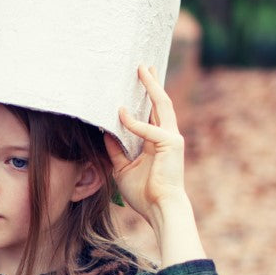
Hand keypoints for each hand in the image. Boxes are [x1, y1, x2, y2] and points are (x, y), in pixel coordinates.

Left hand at [104, 64, 186, 219]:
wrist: (160, 208)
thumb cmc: (144, 193)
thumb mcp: (123, 169)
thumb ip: (115, 150)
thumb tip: (104, 133)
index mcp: (158, 141)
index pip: (153, 113)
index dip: (146, 97)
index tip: (139, 81)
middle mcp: (168, 136)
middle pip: (161, 102)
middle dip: (153, 83)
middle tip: (144, 66)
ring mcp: (172, 138)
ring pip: (161, 105)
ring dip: (151, 86)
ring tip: (142, 70)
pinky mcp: (171, 144)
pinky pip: (148, 129)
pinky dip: (134, 123)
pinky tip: (121, 114)